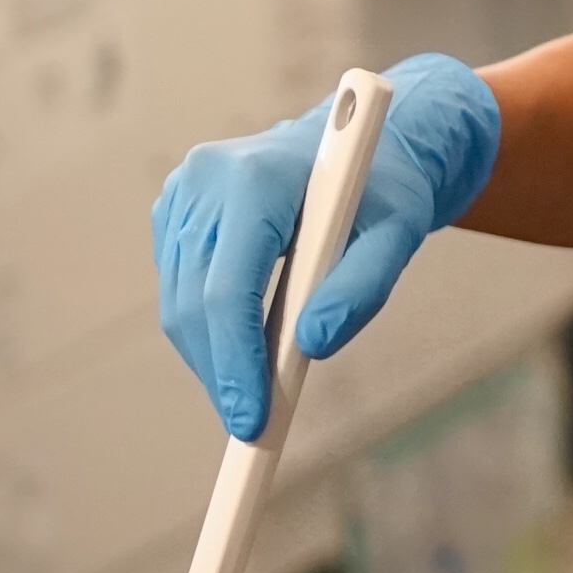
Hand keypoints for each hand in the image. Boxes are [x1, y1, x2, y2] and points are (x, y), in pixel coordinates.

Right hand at [149, 53, 501, 436]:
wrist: (358, 145)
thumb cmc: (383, 190)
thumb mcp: (399, 234)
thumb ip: (363, 287)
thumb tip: (315, 345)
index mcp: (255, 177)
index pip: (228, 290)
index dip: (235, 362)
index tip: (251, 421)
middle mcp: (205, 179)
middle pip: (194, 303)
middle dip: (221, 372)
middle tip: (253, 427)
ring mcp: (181, 192)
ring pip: (179, 301)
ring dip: (211, 356)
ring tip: (252, 395)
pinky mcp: (173, 209)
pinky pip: (179, 286)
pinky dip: (207, 328)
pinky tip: (242, 346)